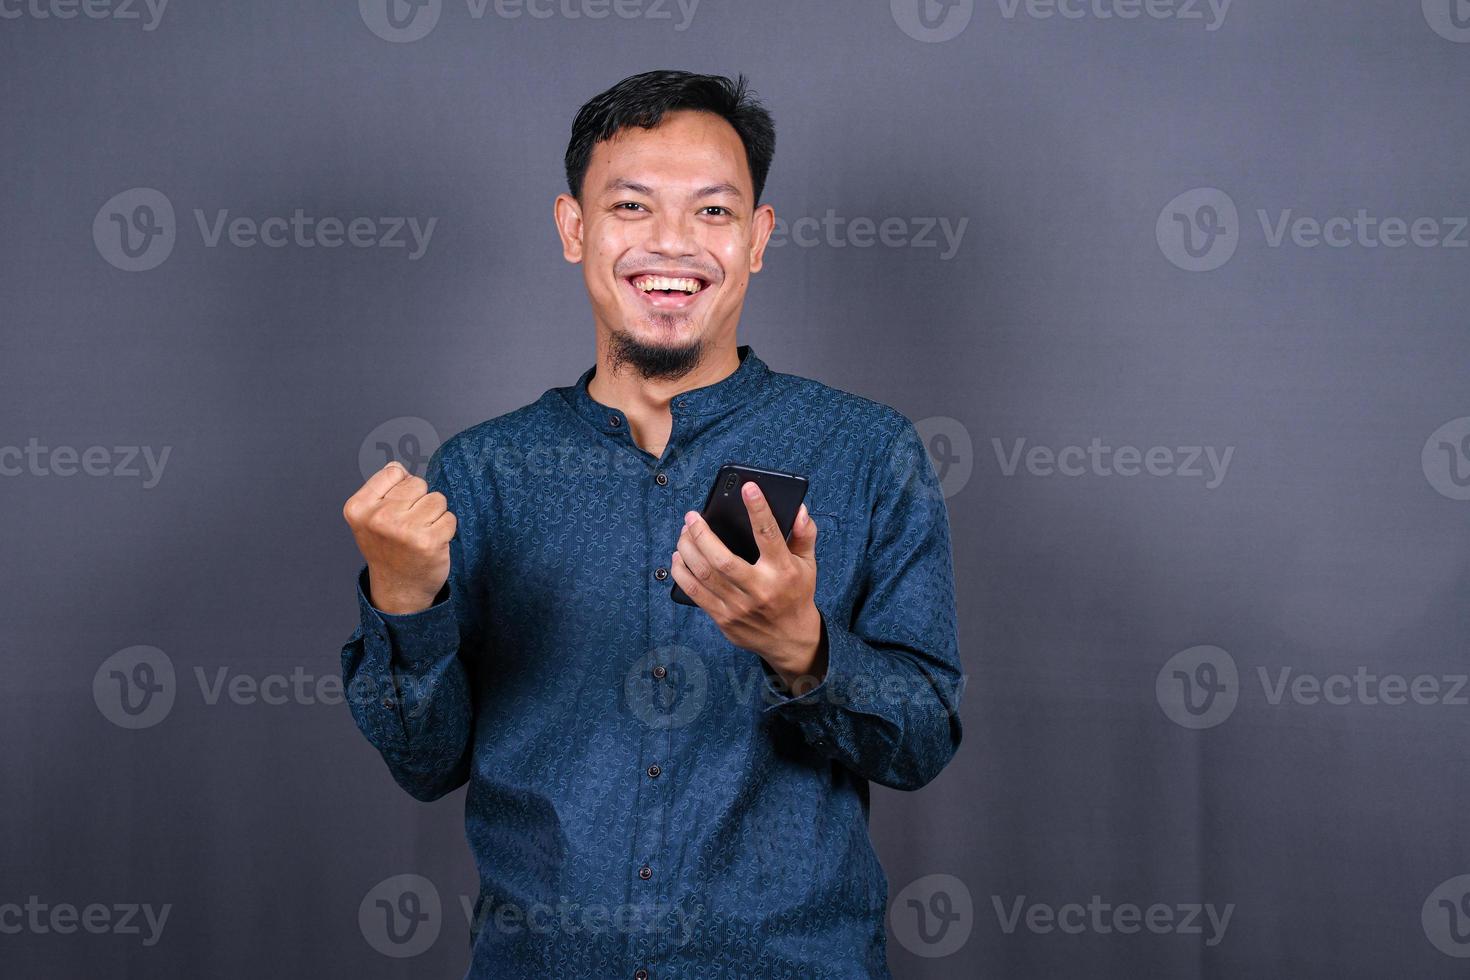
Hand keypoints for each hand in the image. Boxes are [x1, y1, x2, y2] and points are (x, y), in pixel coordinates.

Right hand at [342, 462, 456, 614]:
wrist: (398, 589)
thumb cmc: (388, 549)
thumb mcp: (369, 518)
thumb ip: (382, 489)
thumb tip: (399, 466)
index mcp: (358, 508)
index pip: (394, 472)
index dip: (401, 490)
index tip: (394, 511)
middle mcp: (378, 518)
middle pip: (418, 483)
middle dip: (419, 502)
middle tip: (409, 527)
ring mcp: (404, 530)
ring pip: (437, 499)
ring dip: (434, 516)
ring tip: (420, 535)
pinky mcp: (428, 541)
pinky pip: (449, 518)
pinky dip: (446, 530)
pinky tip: (431, 544)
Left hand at [670, 482, 826, 686]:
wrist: (790, 640)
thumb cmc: (796, 595)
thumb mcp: (808, 565)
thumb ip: (804, 535)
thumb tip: (798, 509)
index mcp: (782, 572)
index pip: (769, 536)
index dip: (758, 510)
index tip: (748, 488)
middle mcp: (759, 589)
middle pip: (722, 559)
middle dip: (701, 534)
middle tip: (692, 516)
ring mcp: (738, 607)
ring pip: (704, 575)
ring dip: (688, 550)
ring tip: (684, 533)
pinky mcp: (723, 619)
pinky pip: (695, 593)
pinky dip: (682, 572)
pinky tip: (679, 557)